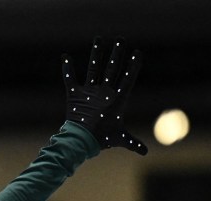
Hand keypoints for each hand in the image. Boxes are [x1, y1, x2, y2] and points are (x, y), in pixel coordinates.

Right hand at [63, 37, 146, 154]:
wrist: (82, 142)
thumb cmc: (102, 139)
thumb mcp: (120, 138)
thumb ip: (133, 142)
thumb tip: (145, 152)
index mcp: (117, 98)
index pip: (128, 78)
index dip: (133, 66)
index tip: (137, 53)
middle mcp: (104, 92)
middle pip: (112, 68)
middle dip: (116, 54)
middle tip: (120, 40)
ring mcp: (90, 92)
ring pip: (94, 69)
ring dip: (96, 54)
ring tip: (98, 39)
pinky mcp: (75, 95)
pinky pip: (70, 79)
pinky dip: (67, 69)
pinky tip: (65, 57)